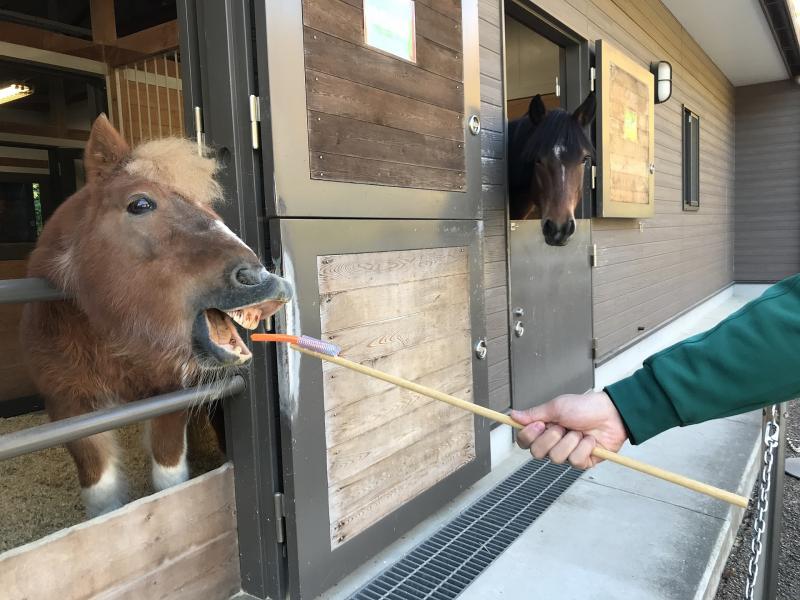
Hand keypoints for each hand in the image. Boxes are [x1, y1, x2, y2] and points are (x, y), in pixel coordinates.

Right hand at [510, 391, 627, 468]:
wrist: (611, 413)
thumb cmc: (585, 407)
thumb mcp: (556, 407)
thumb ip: (533, 414)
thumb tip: (514, 415)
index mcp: (544, 429)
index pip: (524, 441)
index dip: (529, 436)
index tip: (539, 424)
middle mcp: (553, 443)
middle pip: (537, 453)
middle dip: (552, 437)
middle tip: (562, 426)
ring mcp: (567, 453)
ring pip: (557, 457)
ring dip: (570, 441)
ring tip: (579, 431)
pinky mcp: (581, 462)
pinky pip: (575, 460)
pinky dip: (584, 447)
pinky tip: (589, 440)